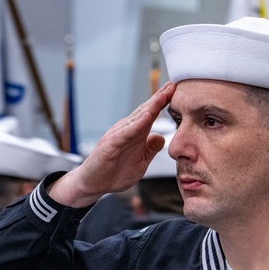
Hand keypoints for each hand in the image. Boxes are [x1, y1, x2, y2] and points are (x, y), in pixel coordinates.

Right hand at [49, 82, 174, 207]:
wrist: (93, 185)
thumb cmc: (114, 174)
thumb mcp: (140, 163)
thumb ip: (150, 149)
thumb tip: (161, 136)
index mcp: (135, 134)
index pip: (151, 115)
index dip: (163, 103)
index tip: (176, 91)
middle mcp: (126, 130)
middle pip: (145, 111)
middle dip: (159, 98)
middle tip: (172, 84)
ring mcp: (117, 136)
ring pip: (137, 118)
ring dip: (150, 106)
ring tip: (163, 95)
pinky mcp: (110, 145)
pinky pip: (125, 133)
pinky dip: (137, 125)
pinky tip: (147, 117)